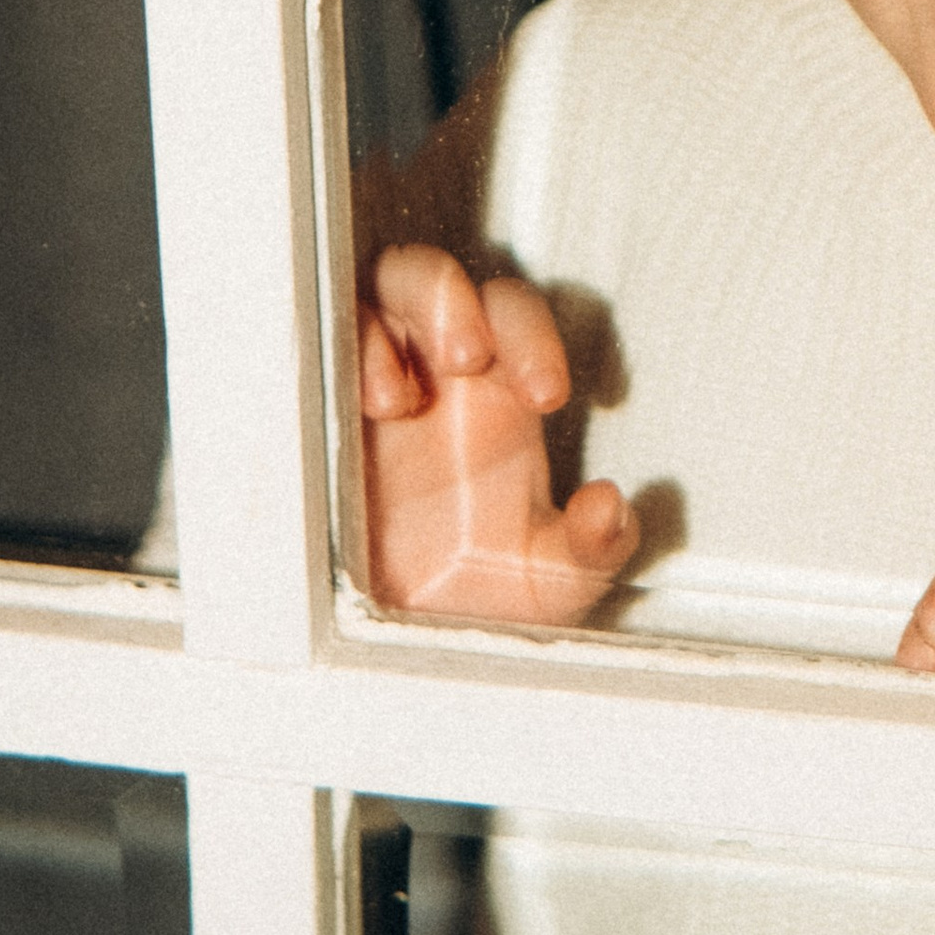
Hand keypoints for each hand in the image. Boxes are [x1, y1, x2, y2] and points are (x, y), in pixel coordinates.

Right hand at [359, 245, 637, 622]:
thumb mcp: (548, 584)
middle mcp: (436, 380)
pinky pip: (330, 339)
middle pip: (449, 285)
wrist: (392, 650)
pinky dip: (354, 350)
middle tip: (471, 359)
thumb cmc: (469, 601)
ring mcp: (377, 384)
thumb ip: (594, 548)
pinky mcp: (324, 409)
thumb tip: (610, 507)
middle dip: (462, 306)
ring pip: (386, 289)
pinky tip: (374, 404)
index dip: (535, 337)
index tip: (546, 394)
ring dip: (404, 317)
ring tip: (408, 391)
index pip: (515, 320)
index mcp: (495, 401)